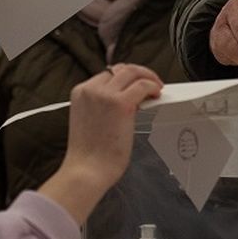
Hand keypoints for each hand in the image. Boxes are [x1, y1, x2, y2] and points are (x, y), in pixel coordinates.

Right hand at [38, 64, 162, 224]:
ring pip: (132, 72)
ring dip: (148, 77)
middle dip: (138, 73)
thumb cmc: (90, 154)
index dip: (124, 77)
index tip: (135, 83)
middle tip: (150, 82)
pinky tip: (156, 95)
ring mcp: (106, 94)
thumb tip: (125, 98)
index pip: (106, 74)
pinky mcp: (121, 103)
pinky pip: (143, 85)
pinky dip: (153, 86)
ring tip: (156, 87)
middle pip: (120, 69)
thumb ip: (102, 104)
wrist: (87, 170)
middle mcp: (91, 89)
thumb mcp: (90, 119)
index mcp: (81, 92)